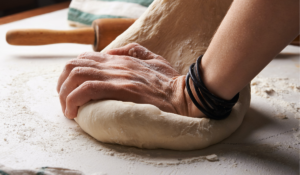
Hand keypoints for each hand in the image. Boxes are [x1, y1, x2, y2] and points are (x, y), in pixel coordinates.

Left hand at [57, 43, 203, 118]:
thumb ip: (133, 51)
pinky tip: (74, 112)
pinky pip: (87, 89)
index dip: (72, 74)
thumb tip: (112, 51)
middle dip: (62, 84)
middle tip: (65, 102)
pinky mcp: (121, 89)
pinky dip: (74, 100)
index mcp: (120, 59)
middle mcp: (115, 64)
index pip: (85, 59)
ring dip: (65, 94)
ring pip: (76, 76)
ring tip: (68, 109)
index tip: (72, 91)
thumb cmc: (170, 82)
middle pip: (74, 66)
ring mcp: (117, 76)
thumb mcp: (153, 58)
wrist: (184, 95)